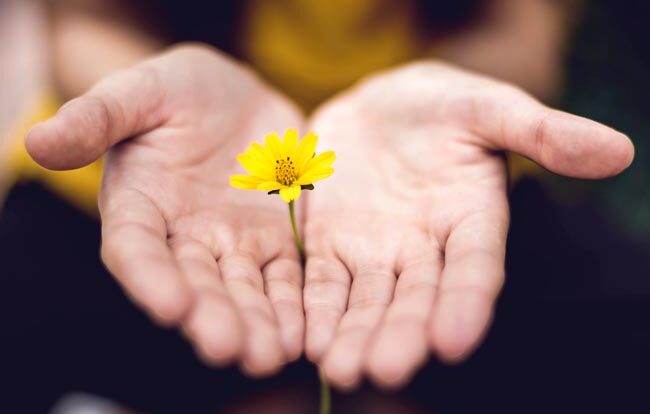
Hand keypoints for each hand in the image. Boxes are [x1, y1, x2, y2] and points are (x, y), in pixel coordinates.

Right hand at [26, 44, 305, 375]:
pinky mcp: (274, 241)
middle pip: (194, 283)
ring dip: (256, 324)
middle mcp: (183, 236)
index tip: (170, 305)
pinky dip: (292, 305)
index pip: (136, 248)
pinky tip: (303, 334)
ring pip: (243, 290)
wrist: (236, 97)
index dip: (150, 277)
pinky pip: (285, 277)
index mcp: (140, 205)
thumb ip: (97, 117)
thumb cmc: (178, 91)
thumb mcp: (140, 91)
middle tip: (229, 348)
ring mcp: (232, 243)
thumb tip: (37, 141)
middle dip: (211, 316)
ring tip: (270, 355)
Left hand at [303, 61, 633, 387]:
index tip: (454, 341)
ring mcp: (375, 251)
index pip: (474, 268)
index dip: (466, 303)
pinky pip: (323, 283)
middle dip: (401, 334)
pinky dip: (316, 310)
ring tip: (341, 368)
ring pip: (367, 301)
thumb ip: (543, 132)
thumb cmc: (443, 105)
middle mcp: (425, 248)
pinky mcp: (331, 245)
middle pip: (415, 298)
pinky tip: (307, 340)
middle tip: (385, 370)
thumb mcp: (489, 107)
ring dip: (354, 336)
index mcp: (471, 220)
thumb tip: (618, 150)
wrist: (379, 106)